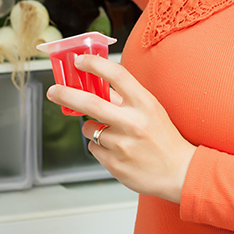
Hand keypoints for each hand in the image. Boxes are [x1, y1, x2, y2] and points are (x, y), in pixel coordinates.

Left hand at [46, 54, 195, 203]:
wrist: (178, 171)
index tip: (80, 61)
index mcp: (145, 103)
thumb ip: (125, 97)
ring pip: (89, 129)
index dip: (94, 64)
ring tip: (113, 134)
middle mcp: (133, 122)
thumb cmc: (164, 137)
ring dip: (93, 128)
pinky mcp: (114, 164)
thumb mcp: (151, 109)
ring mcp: (123, 144)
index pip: (117, 75)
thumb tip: (98, 83)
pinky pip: (94, 148)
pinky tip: (118, 150)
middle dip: (67, 94)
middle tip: (54, 91)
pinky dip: (100, 147)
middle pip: (91, 102)